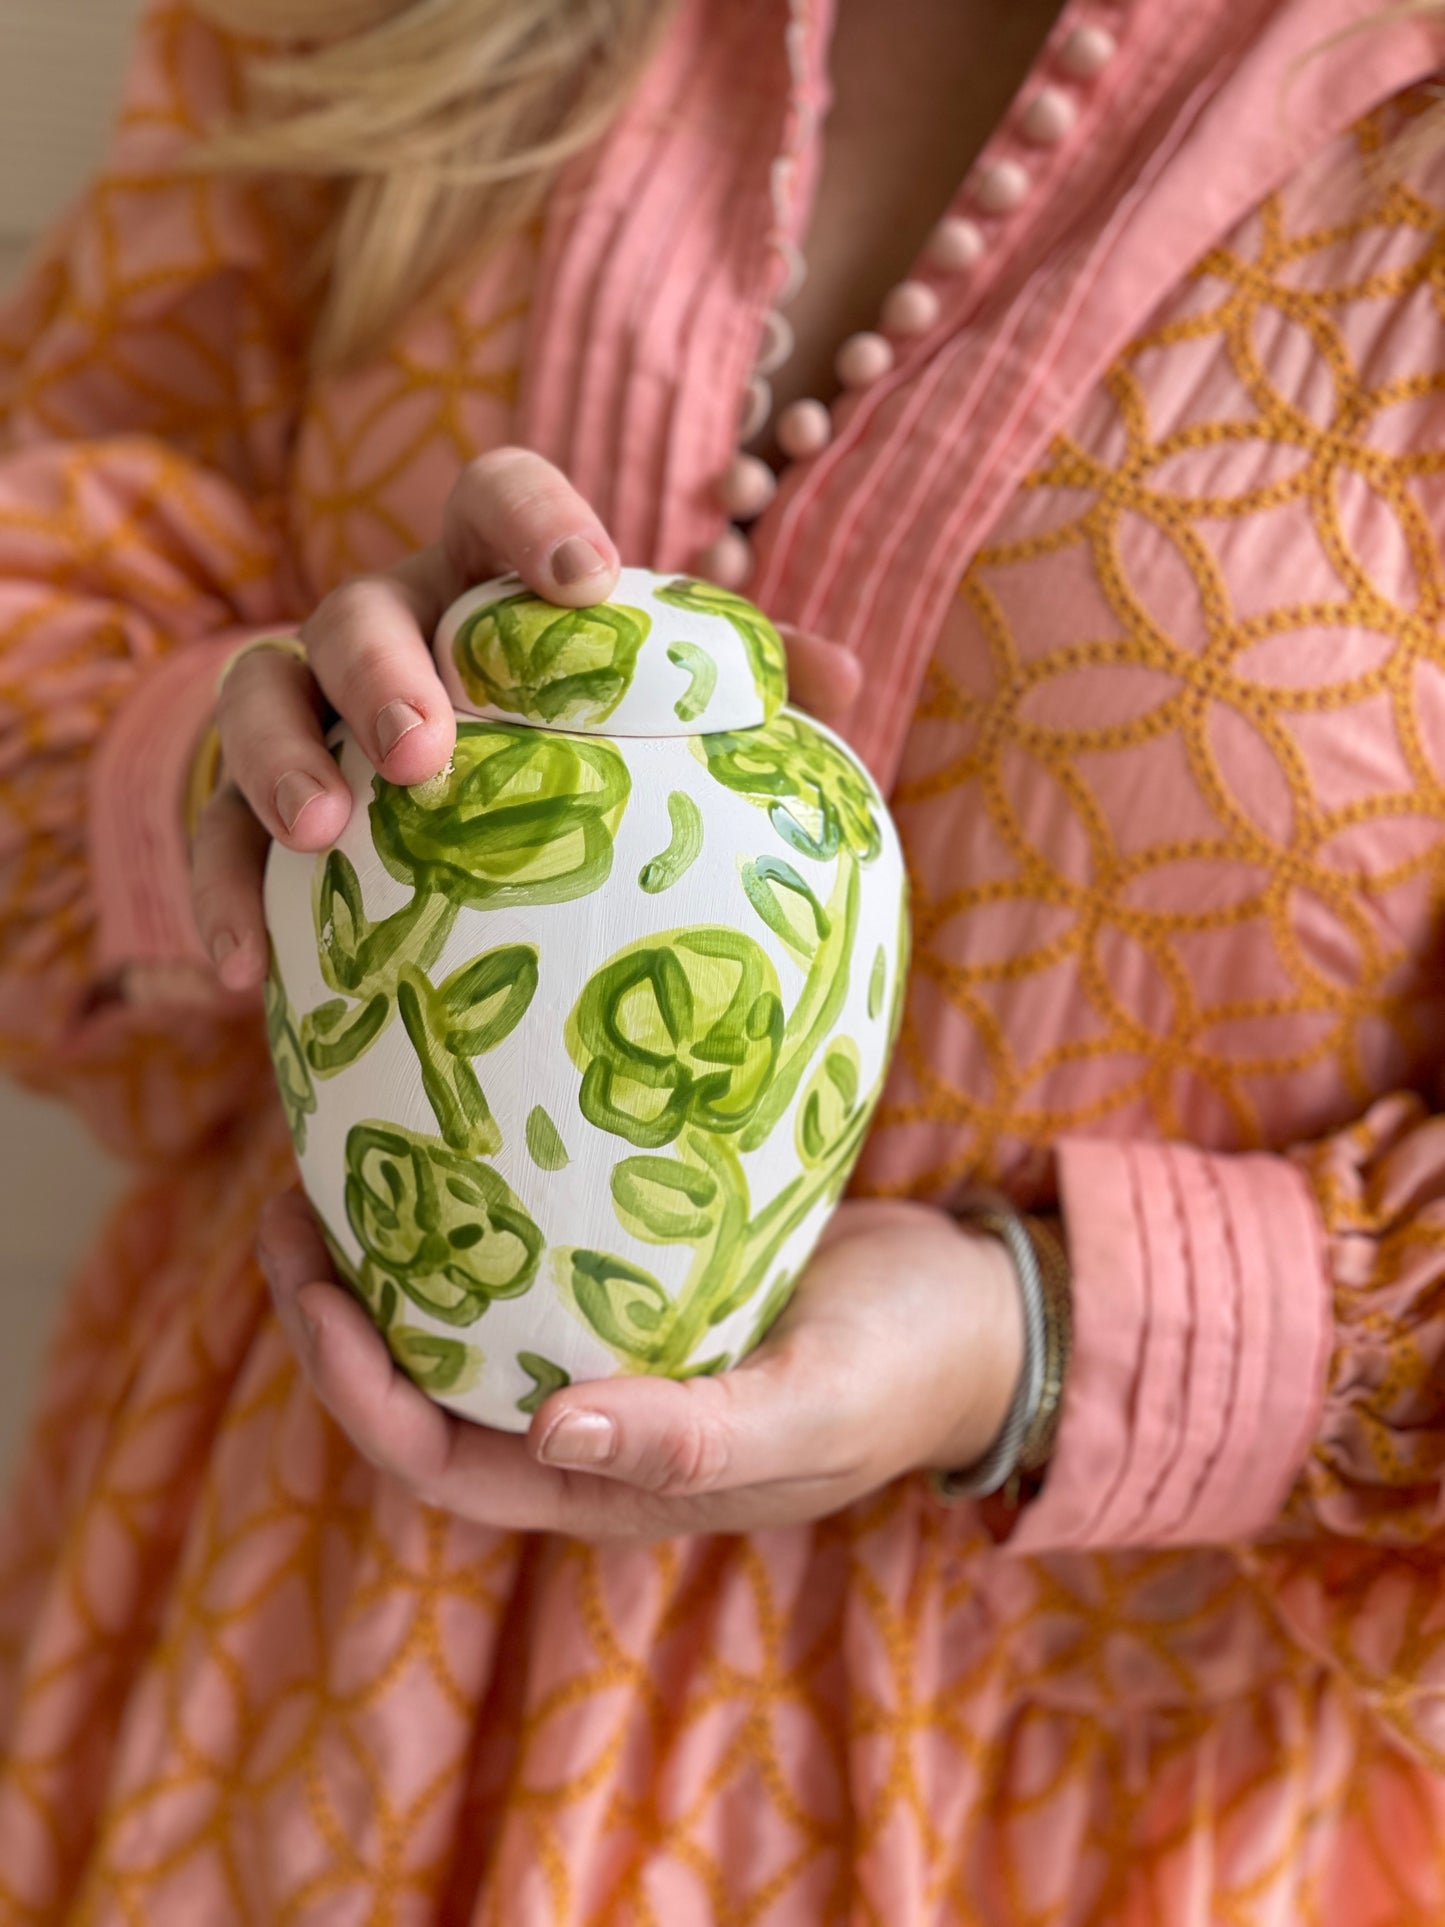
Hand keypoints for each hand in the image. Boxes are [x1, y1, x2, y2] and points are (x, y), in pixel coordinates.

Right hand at [188, 448, 861, 993]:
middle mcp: (389, 627)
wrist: (475, 859)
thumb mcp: (657, 723)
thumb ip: (738, 696)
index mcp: (488, 584)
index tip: (586, 583)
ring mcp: (309, 709)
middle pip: (360, 606)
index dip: (535, 522)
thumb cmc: (580, 760)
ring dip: (277, 758)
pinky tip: (241, 970)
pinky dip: (220, 891)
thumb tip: (841, 683)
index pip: (495, 498)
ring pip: (255, 690)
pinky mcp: (250, 805)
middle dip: (385, 669)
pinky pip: (212, 832)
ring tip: (323, 836)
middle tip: (424, 754)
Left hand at [257, 1190, 1023, 1537]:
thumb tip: (551, 1435)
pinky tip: (454, 1133)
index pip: (436, 1459)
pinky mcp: (633, 1281)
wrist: (977, 1311)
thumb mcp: (816, 1405)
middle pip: (418, 1385)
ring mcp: (605, 1350)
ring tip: (340, 1153)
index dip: (355, 1383)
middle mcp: (583, 1424)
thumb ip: (696, 1441)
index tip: (316, 1279)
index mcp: (605, 1481)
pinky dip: (470, 1209)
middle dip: (336, 1307)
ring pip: (457, 1319)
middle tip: (294, 1197)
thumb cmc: (905, 1369)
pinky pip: (523, 1257)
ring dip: (389, 1254)